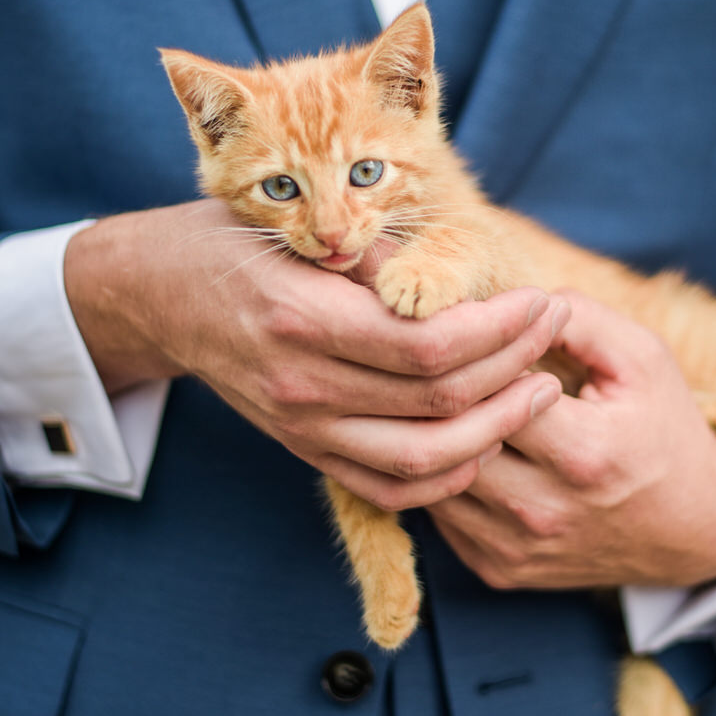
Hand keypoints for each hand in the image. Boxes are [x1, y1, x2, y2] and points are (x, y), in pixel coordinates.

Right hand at [63, 201, 564, 509]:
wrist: (163, 295)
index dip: (499, 328)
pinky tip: (489, 435)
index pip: (426, 347)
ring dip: (497, 428)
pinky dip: (450, 473)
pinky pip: (392, 488)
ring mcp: (302, 428)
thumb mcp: (300, 227)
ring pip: (425, 461)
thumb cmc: (237, 242)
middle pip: (437, 404)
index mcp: (301, 319)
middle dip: (514, 367)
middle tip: (553, 331)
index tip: (538, 299)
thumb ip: (378, 255)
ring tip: (540, 386)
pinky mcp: (306, 451)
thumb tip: (468, 276)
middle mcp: (301, 385)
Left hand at [430, 291, 715, 589]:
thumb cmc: (663, 428)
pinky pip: (437, 515)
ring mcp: (514, 548)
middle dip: (438, 392)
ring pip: (430, 479)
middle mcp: (543, 510)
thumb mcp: (641, 358)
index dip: (475, 353)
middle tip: (433, 357)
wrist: (690, 528)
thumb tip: (506, 299)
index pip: (492, 391)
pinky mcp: (496, 569)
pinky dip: (436, 475)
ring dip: (428, 435)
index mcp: (583, 453)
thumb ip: (577, 317)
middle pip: (450, 437)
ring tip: (434, 397)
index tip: (471, 329)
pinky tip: (450, 444)